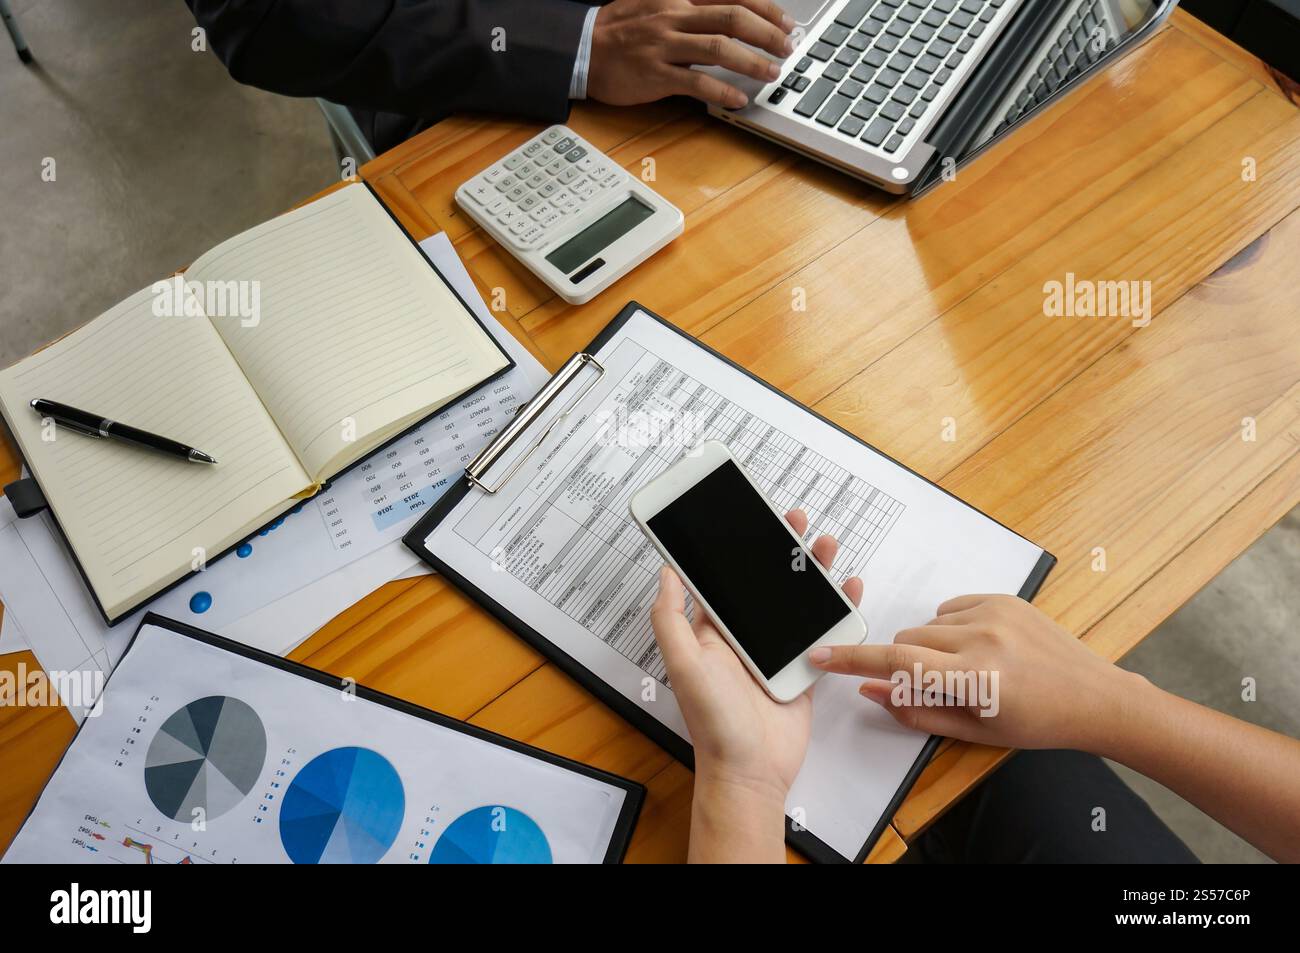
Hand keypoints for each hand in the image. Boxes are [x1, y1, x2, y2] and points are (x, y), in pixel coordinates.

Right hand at [588, 0, 796, 110]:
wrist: (581, 48)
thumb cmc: (621, 29)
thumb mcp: (658, 3)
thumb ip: (693, 8)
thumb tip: (731, 19)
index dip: (765, 8)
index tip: (786, 22)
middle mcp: (674, 15)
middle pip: (733, 18)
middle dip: (768, 34)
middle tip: (789, 48)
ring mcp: (665, 45)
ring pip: (719, 48)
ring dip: (752, 62)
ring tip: (772, 73)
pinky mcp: (655, 75)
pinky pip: (695, 82)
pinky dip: (722, 91)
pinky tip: (738, 99)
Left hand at [651, 508, 862, 798]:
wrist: (752, 772)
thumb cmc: (713, 724)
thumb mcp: (683, 665)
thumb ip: (670, 619)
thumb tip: (665, 572)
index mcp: (712, 632)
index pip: (726, 578)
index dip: (739, 548)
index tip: (751, 518)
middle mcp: (743, 638)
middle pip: (766, 582)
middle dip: (783, 550)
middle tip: (796, 521)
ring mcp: (775, 652)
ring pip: (798, 601)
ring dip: (813, 572)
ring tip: (827, 546)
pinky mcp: (802, 669)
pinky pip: (823, 631)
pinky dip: (838, 609)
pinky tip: (848, 589)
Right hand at [810, 594, 1145, 751]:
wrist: (1095, 697)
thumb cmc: (1037, 723)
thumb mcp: (975, 729)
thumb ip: (916, 710)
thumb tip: (871, 690)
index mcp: (974, 678)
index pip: (896, 662)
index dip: (852, 660)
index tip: (821, 655)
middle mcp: (981, 639)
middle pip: (908, 640)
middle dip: (907, 661)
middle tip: (938, 683)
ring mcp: (994, 614)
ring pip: (928, 624)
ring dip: (933, 645)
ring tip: (970, 667)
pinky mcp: (1004, 599)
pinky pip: (951, 607)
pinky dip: (952, 627)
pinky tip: (980, 647)